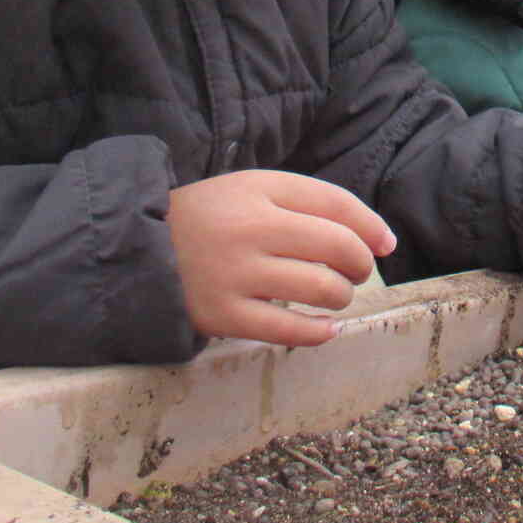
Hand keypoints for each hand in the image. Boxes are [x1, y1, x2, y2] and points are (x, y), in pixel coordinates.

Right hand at [167, 170, 394, 345]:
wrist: (137, 249)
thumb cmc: (210, 218)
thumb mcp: (251, 189)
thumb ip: (310, 202)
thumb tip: (379, 239)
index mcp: (258, 190)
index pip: (336, 204)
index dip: (371, 226)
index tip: (385, 245)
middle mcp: (249, 230)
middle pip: (337, 247)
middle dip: (359, 264)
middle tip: (353, 273)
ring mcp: (235, 275)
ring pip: (321, 289)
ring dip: (341, 296)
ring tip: (333, 295)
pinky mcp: (222, 316)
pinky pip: (288, 330)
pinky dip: (319, 333)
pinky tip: (326, 328)